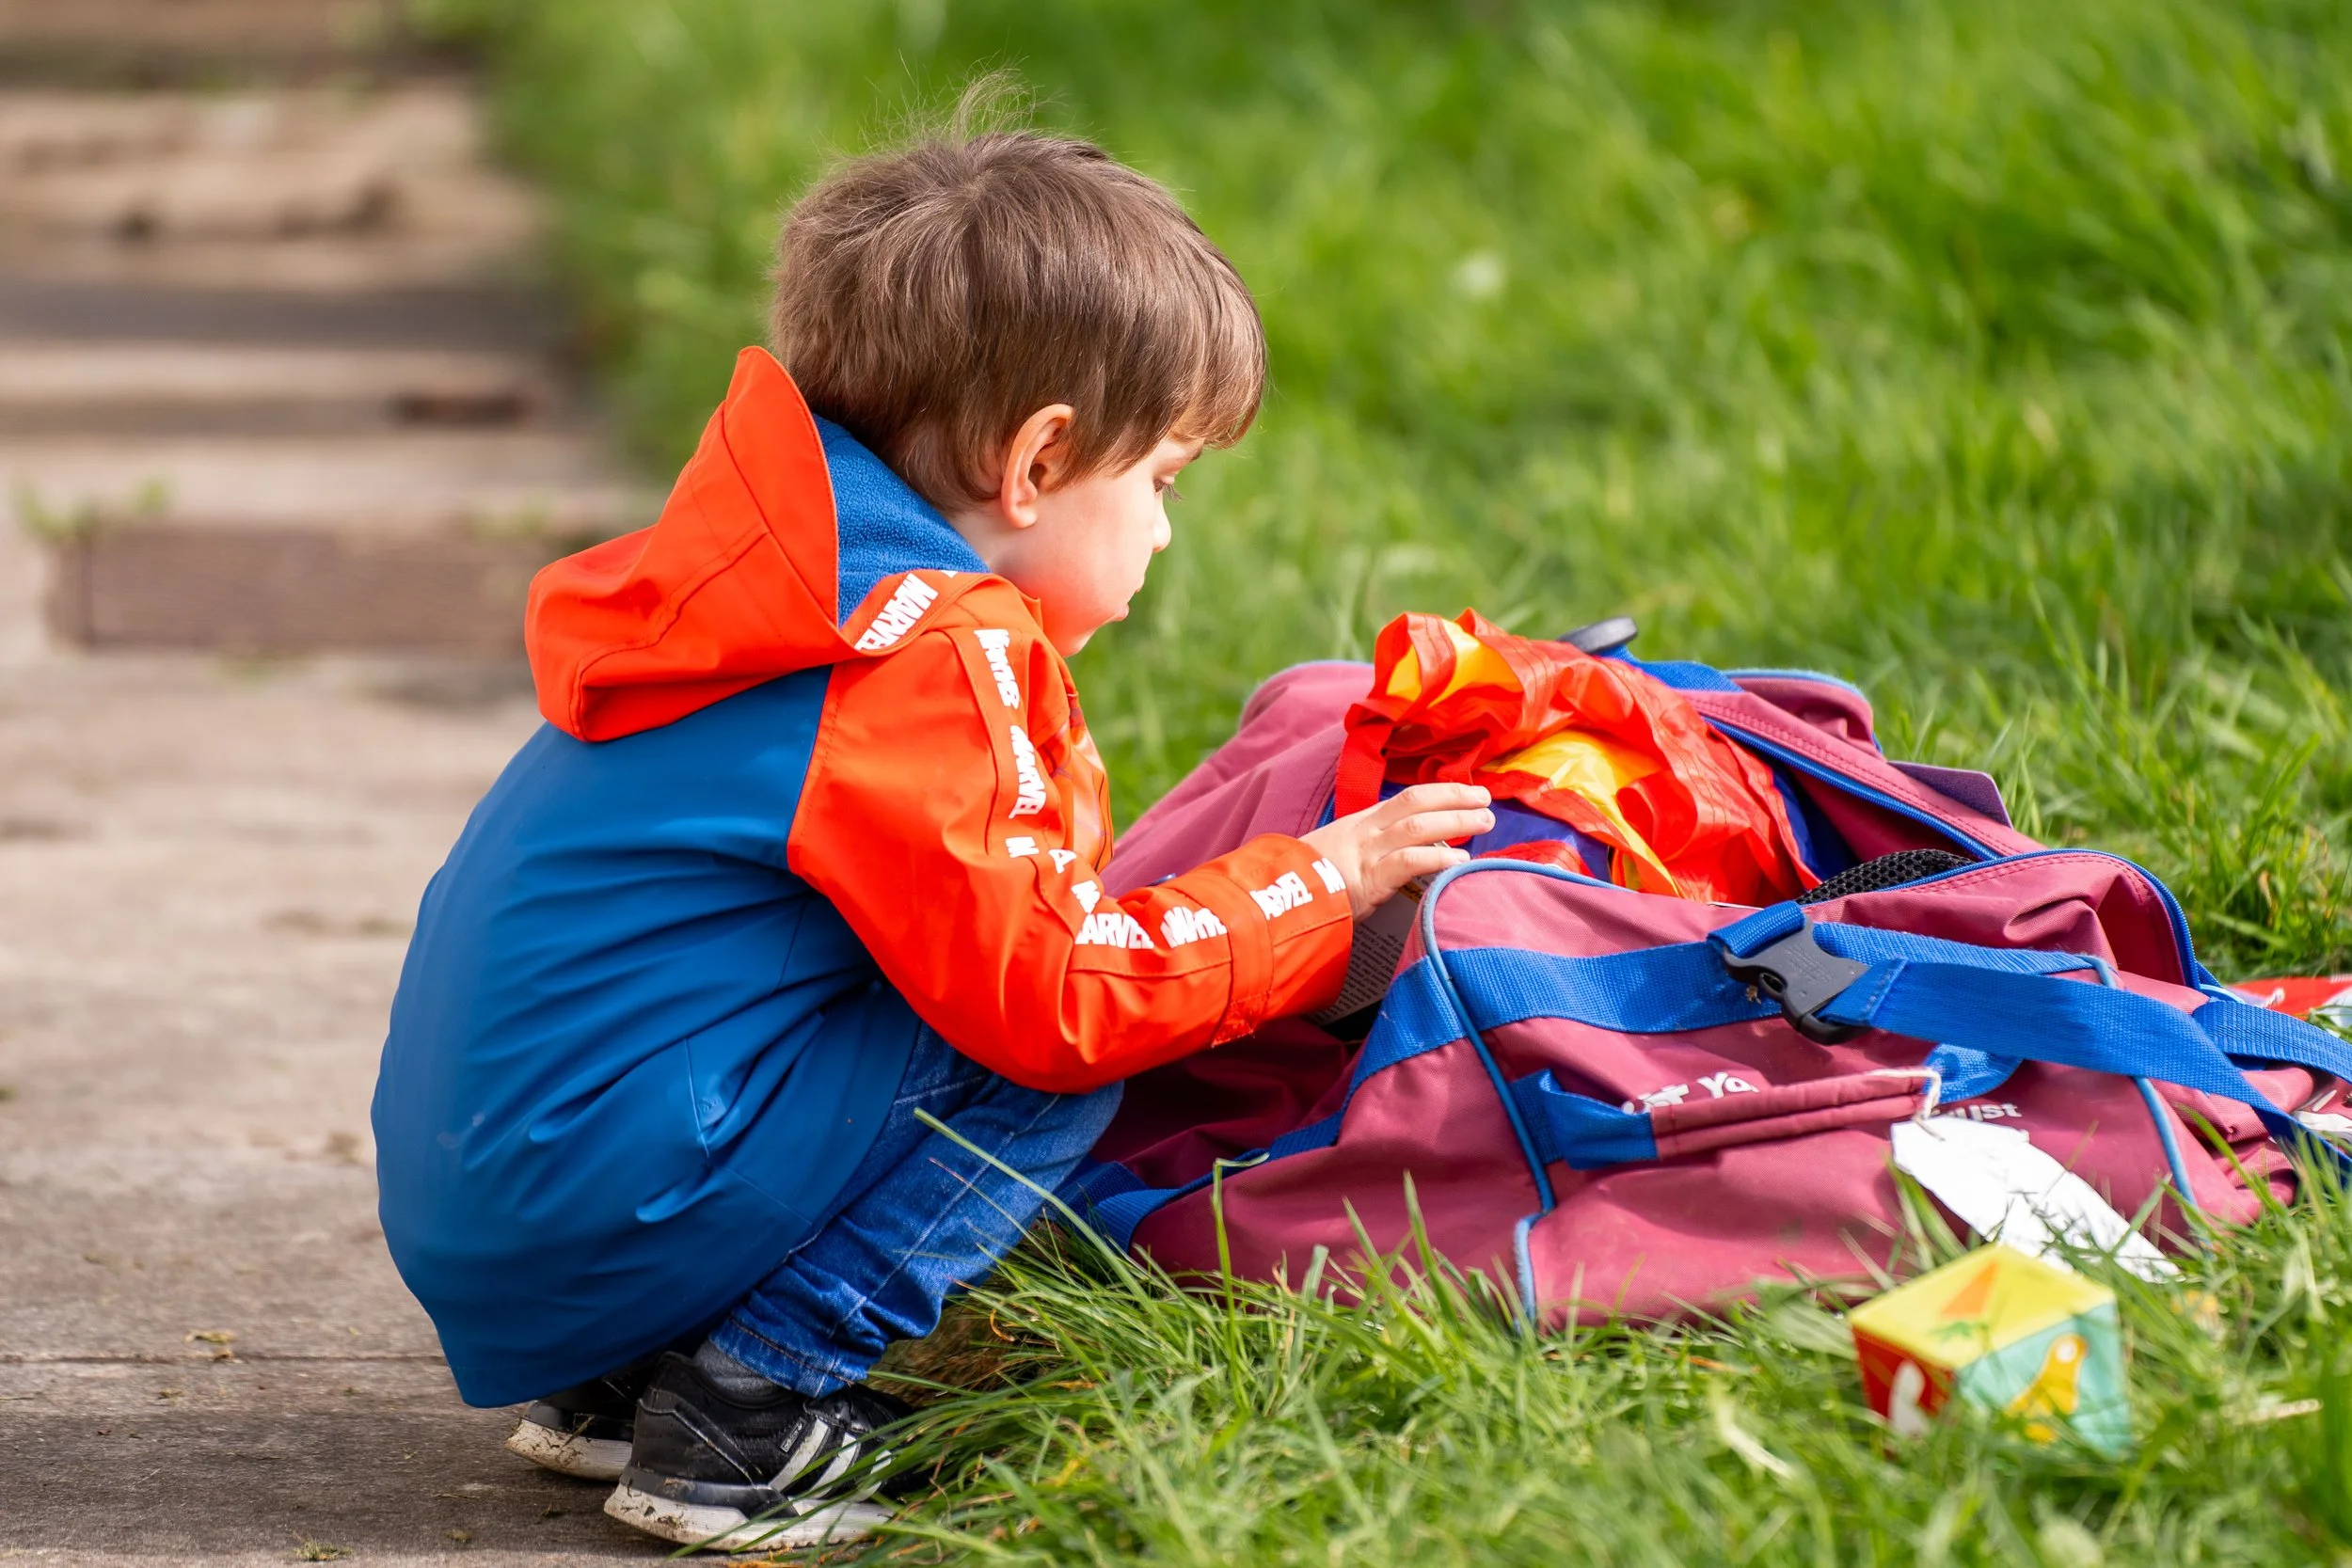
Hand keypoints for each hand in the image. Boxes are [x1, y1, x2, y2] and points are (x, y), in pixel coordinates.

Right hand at [1300, 782, 1494, 920]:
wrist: (1277, 897)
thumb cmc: (1305, 881)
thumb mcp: (1337, 856)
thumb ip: (1368, 852)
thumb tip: (1402, 855)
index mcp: (1360, 823)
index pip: (1406, 799)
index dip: (1441, 792)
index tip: (1467, 792)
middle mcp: (1365, 831)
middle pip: (1417, 802)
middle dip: (1455, 797)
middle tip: (1486, 800)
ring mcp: (1366, 852)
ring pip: (1418, 826)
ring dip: (1456, 821)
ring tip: (1484, 822)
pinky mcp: (1368, 879)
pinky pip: (1408, 861)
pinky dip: (1438, 857)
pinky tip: (1460, 859)